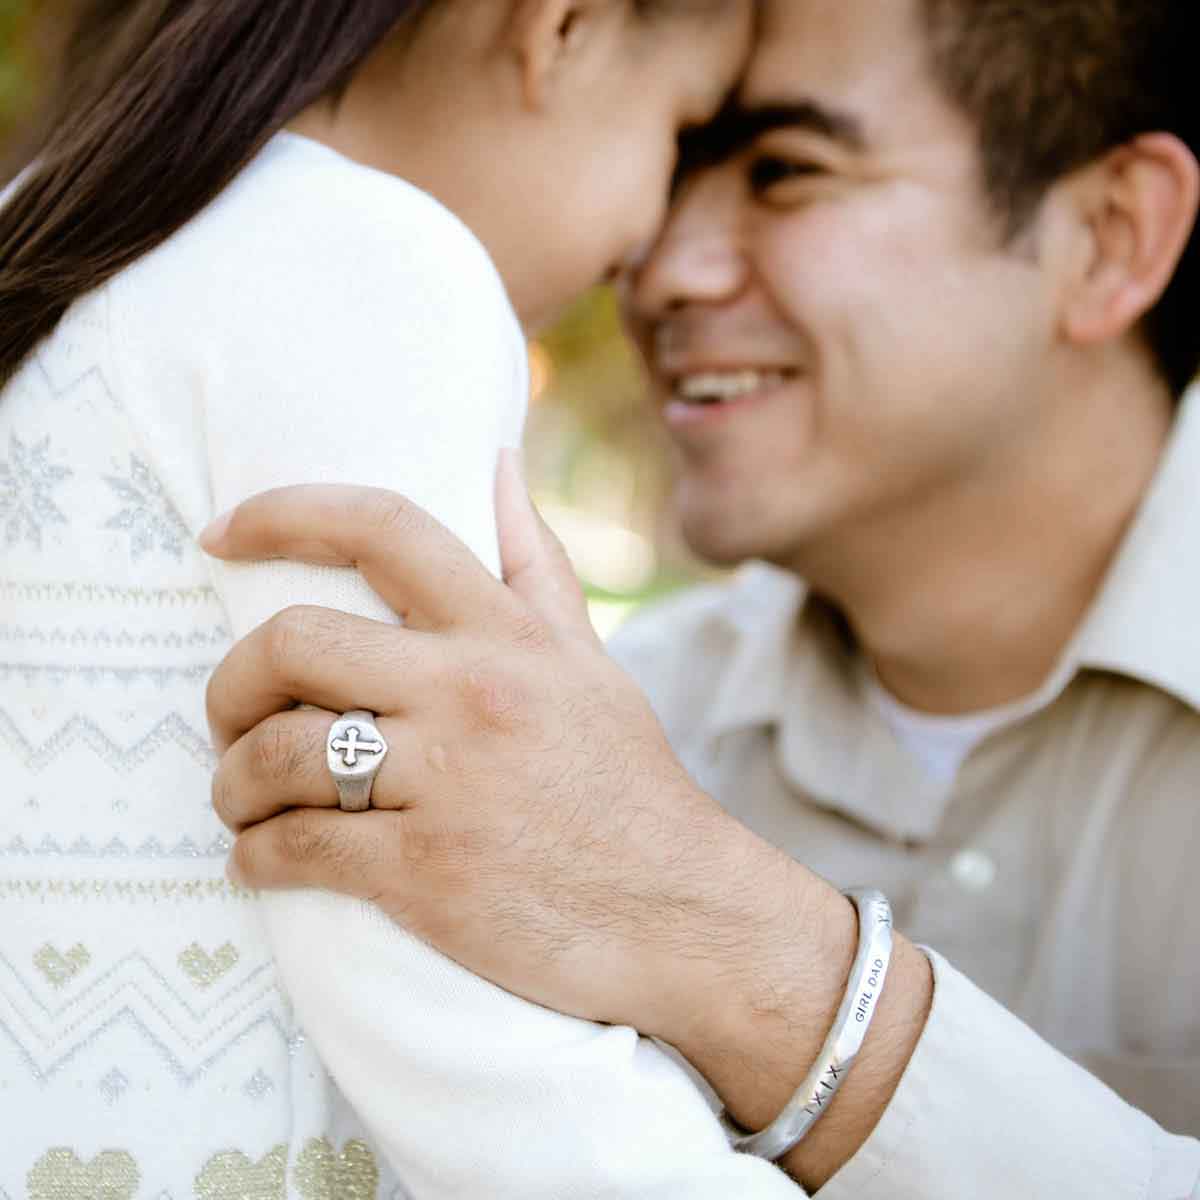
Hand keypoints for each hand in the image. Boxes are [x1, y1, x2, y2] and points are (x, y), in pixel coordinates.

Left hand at [202, 455, 932, 1191]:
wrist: (679, 911)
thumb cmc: (627, 784)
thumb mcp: (591, 661)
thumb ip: (537, 565)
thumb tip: (497, 464)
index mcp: (507, 635)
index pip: (383, 530)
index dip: (284, 513)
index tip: (221, 530)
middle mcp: (472, 693)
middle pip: (293, 642)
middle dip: (231, 682)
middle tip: (230, 713)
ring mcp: (447, 785)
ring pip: (278, 755)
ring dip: (233, 782)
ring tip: (240, 798)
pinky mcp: (426, 875)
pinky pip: (296, 851)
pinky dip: (255, 856)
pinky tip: (260, 858)